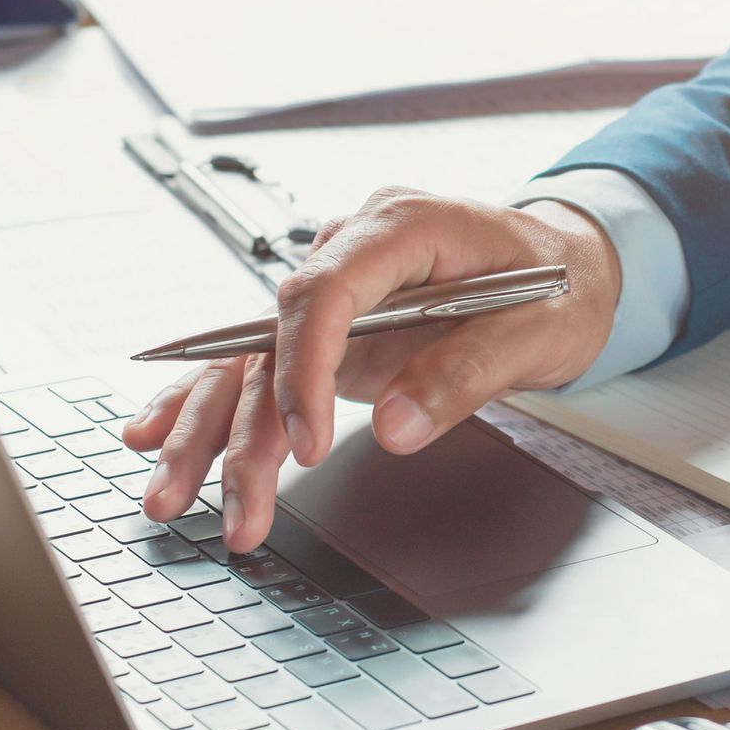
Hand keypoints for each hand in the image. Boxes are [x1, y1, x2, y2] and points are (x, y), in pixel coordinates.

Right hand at [120, 187, 621, 551]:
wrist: (572, 265)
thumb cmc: (561, 284)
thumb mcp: (540, 330)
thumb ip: (464, 374)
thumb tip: (393, 429)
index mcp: (403, 226)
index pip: (324, 292)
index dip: (304, 369)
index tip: (305, 442)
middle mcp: (354, 250)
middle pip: (271, 336)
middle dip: (238, 425)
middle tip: (228, 503)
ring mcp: (338, 291)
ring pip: (252, 360)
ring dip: (208, 431)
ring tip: (170, 498)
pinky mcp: (332, 330)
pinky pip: (259, 365)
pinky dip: (210, 404)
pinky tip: (157, 436)